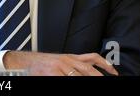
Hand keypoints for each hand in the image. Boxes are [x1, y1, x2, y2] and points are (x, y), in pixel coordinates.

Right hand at [3, 51, 118, 75]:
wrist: (25, 61)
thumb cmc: (42, 63)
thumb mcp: (60, 61)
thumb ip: (73, 64)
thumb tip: (87, 68)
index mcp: (70, 57)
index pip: (92, 58)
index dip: (105, 65)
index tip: (114, 72)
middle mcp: (67, 60)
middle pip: (89, 69)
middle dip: (100, 76)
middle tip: (109, 79)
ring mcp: (60, 67)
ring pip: (78, 76)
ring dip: (87, 79)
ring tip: (97, 81)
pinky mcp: (53, 73)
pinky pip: (65, 79)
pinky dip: (71, 80)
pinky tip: (72, 81)